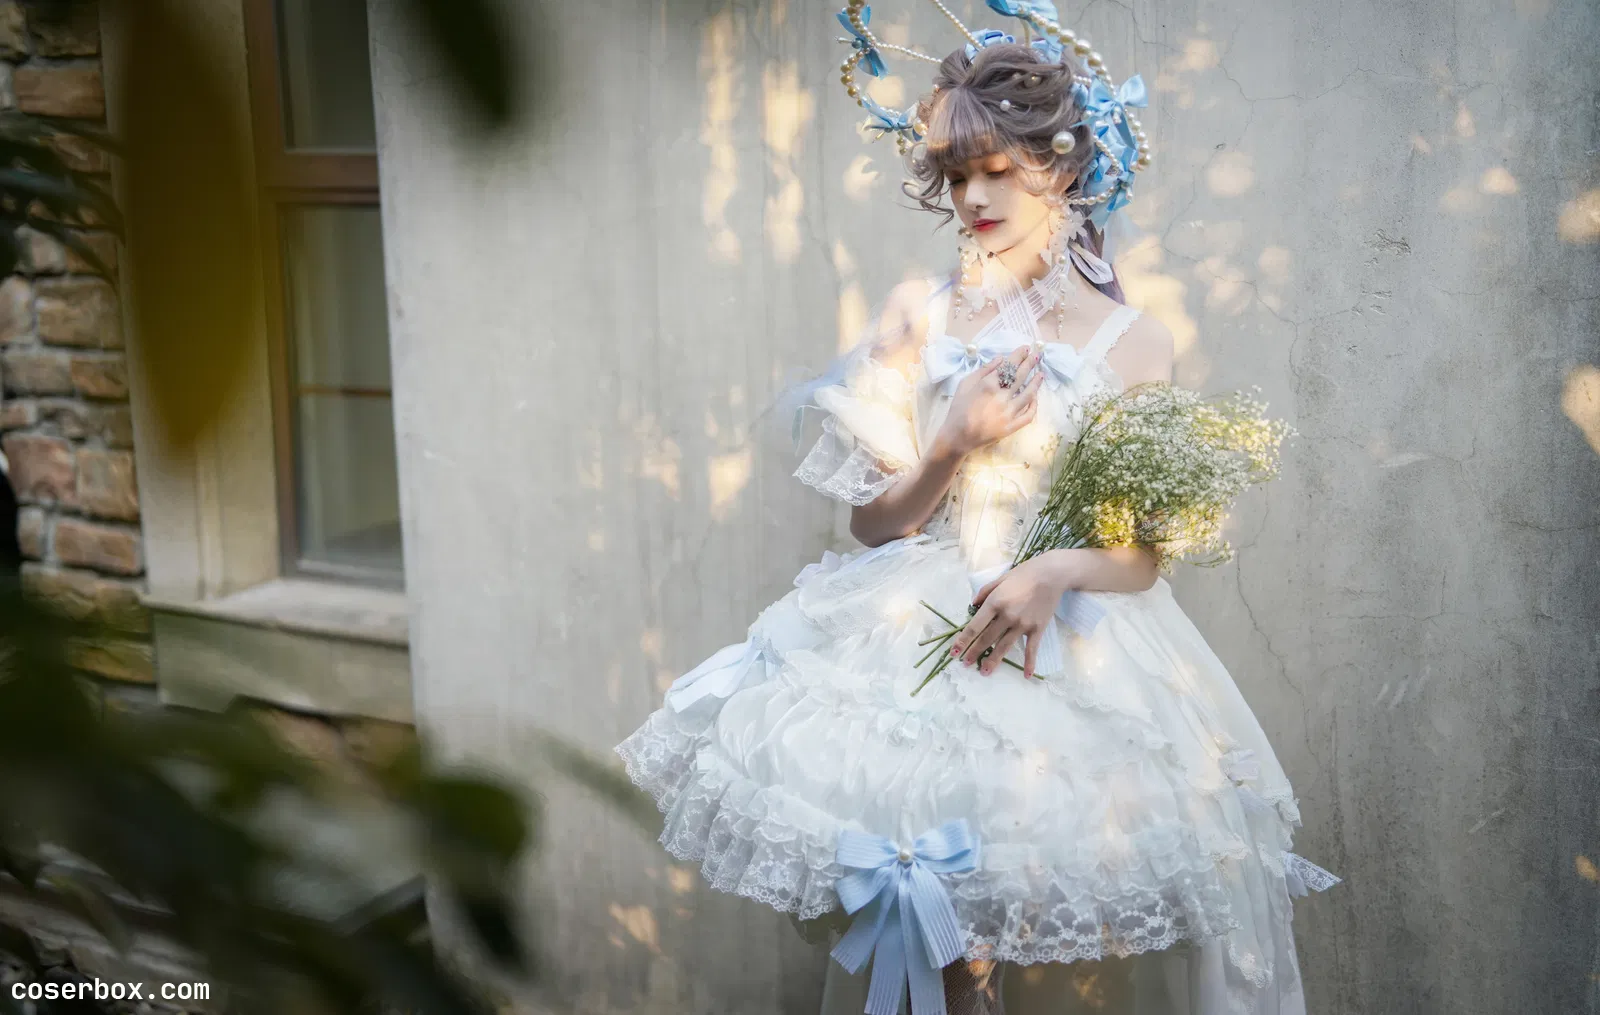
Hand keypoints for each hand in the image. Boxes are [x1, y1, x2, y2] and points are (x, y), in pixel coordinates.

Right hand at [934, 346, 1044, 457]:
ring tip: (1041, 373)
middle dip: (1030, 363)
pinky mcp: (1011, 427)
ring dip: (1036, 382)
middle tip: (1037, 355)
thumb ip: (983, 370)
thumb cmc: (958, 409)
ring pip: (1028, 394)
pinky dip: (1034, 405)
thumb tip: (1001, 358)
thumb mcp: (964, 384)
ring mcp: (1008, 413)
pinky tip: (1035, 397)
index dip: (1019, 355)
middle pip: (1020, 376)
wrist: (957, 437)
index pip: (1008, 366)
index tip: (1026, 348)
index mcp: (988, 385)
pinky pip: (1028, 415)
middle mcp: (1001, 397)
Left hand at [948, 552, 1075, 678]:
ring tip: (984, 672)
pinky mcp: (1037, 629)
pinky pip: (1032, 649)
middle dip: (974, 653)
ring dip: (993, 661)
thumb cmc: (1024, 574)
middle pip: (987, 639)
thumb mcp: (1000, 579)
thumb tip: (973, 606)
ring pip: (1004, 647)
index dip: (963, 640)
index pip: (974, 626)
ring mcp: (1023, 624)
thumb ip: (984, 592)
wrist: (1052, 574)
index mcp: (995, 602)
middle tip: (966, 663)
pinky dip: (1030, 663)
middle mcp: (1007, 616)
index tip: (955, 651)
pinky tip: (1027, 675)